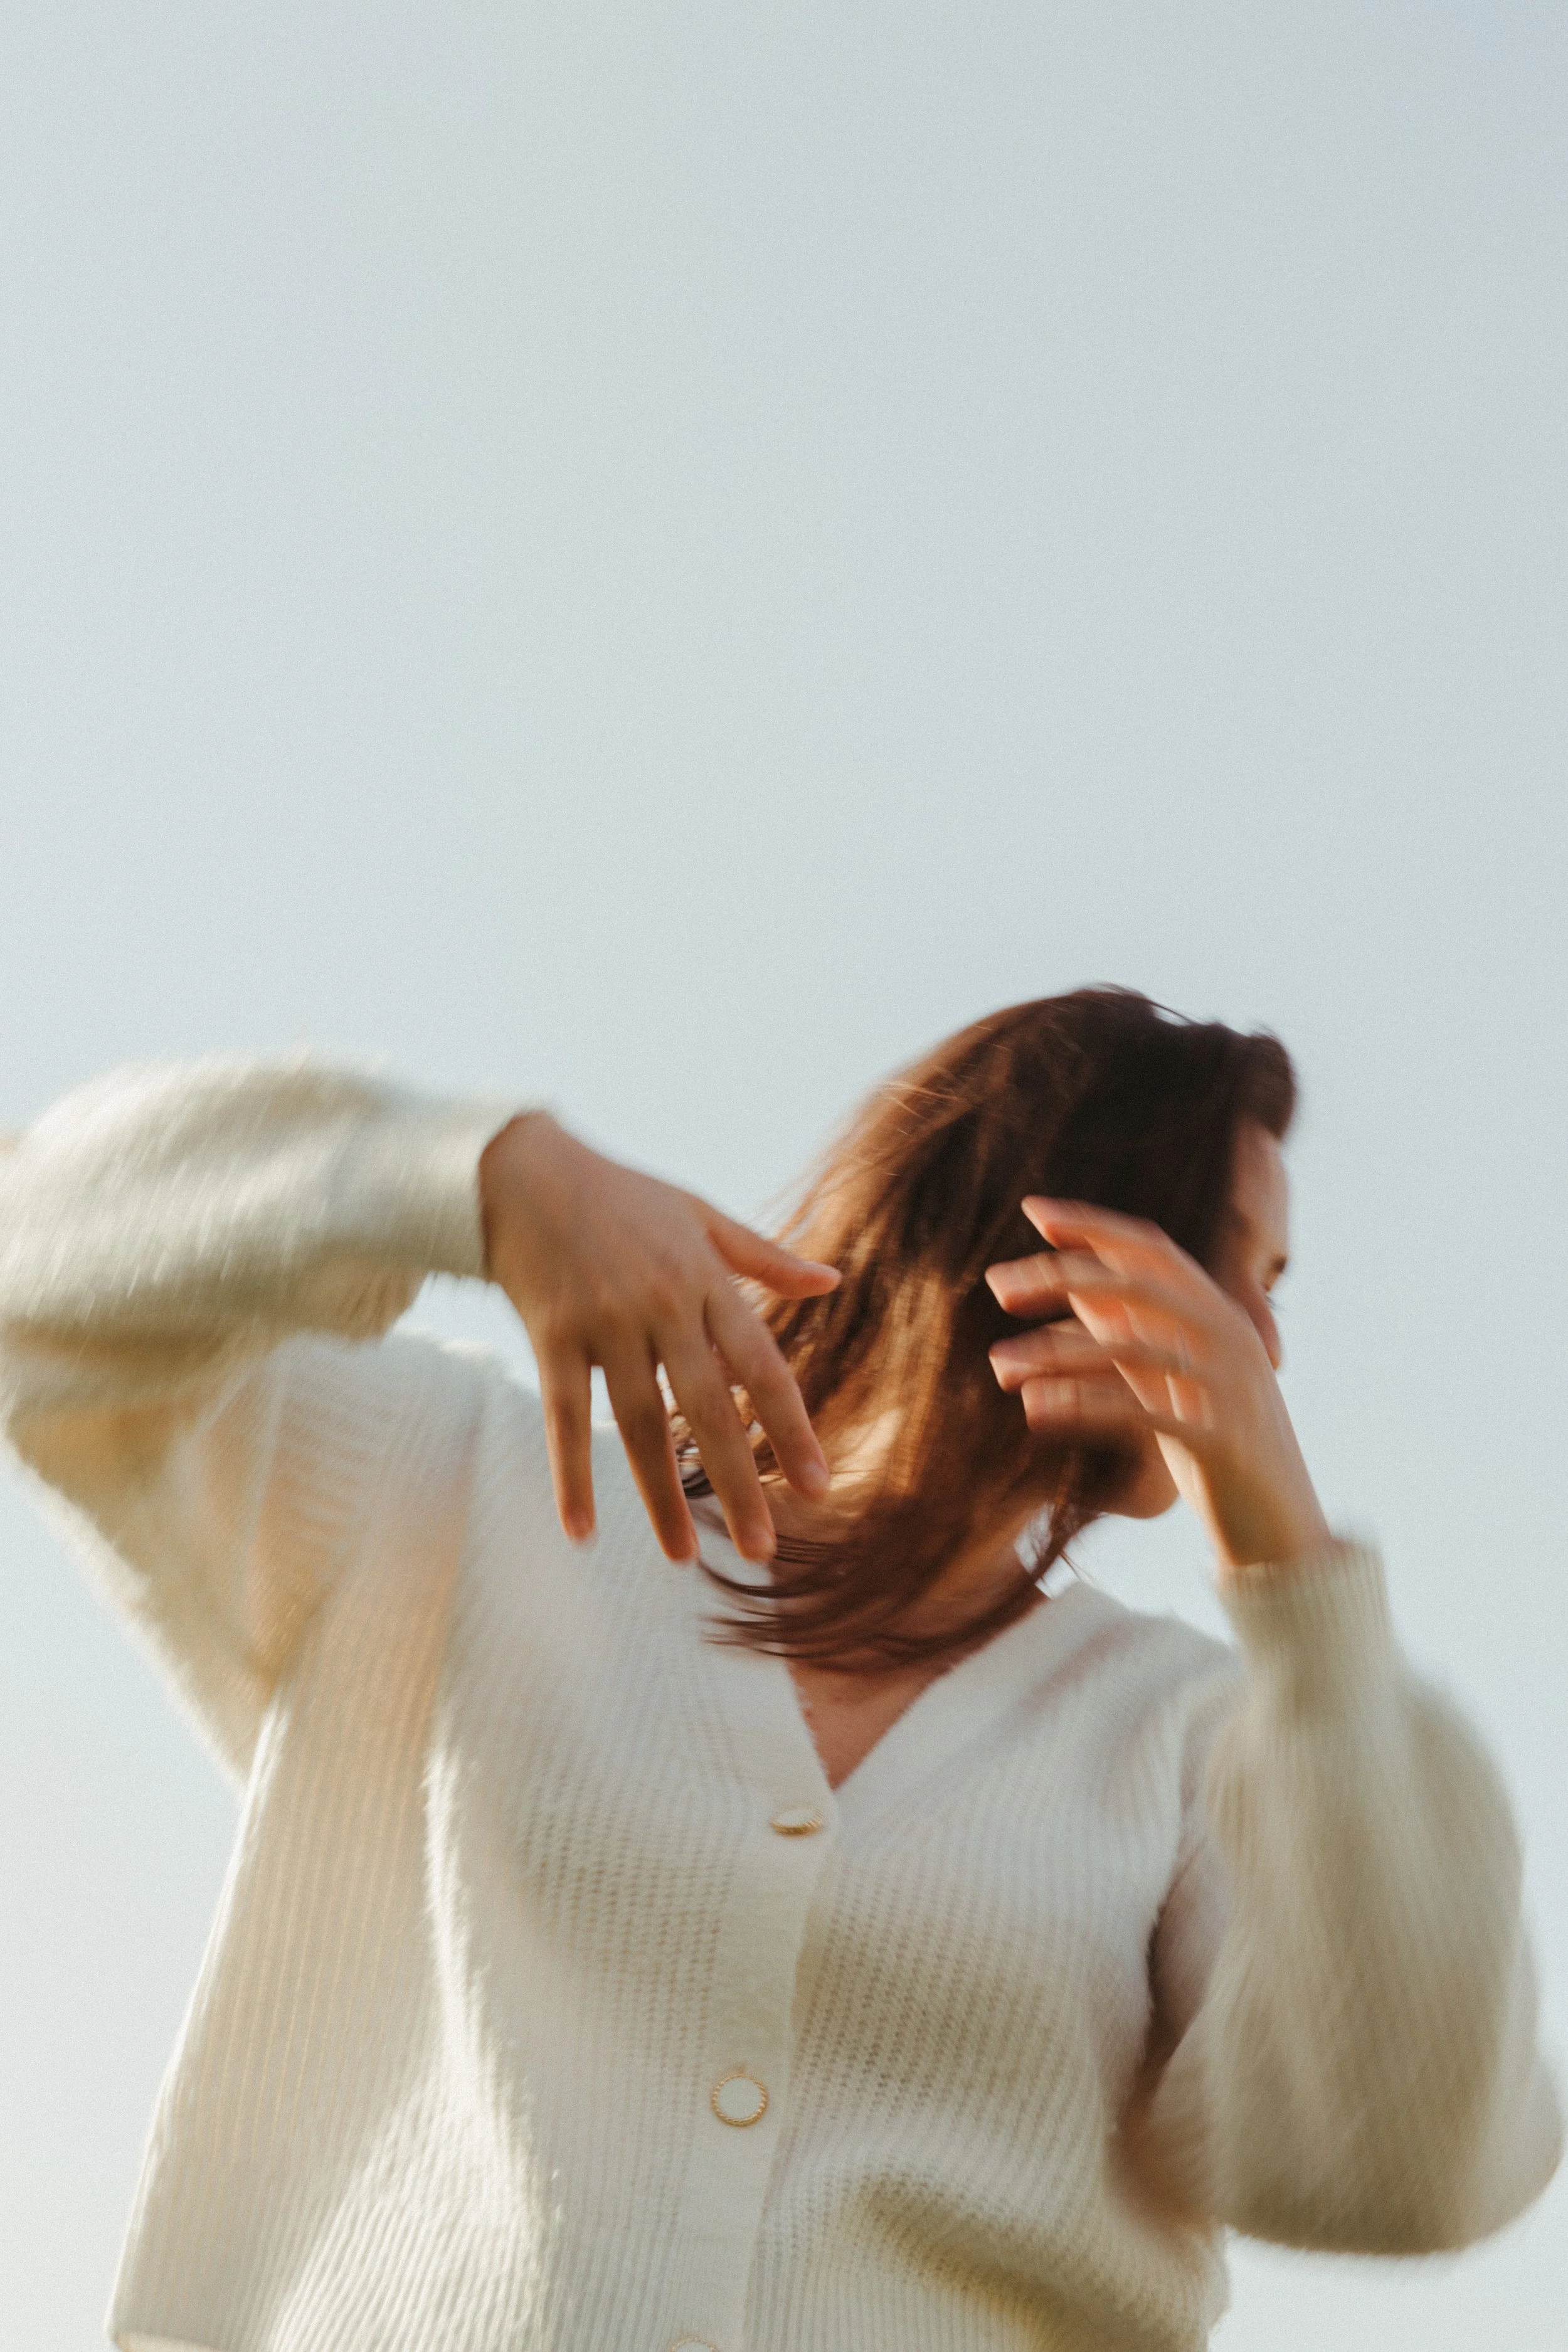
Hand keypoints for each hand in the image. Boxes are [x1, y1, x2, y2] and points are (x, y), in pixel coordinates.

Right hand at [480, 1114, 838, 1564]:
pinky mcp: (550, 1334)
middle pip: (708, 1409)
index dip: (791, 1429)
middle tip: (763, 1549)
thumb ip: (764, 1257)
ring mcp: (603, 1322)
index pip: (761, 1366)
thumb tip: (832, 1280)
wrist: (522, 1170)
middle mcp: (660, 1306)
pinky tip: (580, 1531)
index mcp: (704, 1280)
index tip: (818, 1488)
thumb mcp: (699, 1214)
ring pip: (638, 1423)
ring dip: (660, 1495)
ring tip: (683, 1558)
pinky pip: (562, 1415)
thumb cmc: (621, 1195)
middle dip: (738, 1484)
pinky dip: (569, 1474)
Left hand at [985, 1198, 1329, 1576]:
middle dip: (1061, 1275)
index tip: (1034, 1210)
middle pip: (1136, 1283)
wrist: (1285, 1539)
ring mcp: (1230, 1386)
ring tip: (999, 1366)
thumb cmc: (1218, 1458)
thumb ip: (1133, 1334)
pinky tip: (1035, 1409)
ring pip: (1132, 1346)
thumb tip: (1074, 1286)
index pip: (1153, 1249)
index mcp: (1221, 1316)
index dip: (1094, 1224)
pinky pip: (1139, 1409)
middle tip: (996, 1286)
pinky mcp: (1221, 1439)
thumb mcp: (1173, 1384)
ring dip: (1057, 1351)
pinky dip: (1082, 1405)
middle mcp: (1231, 1338)